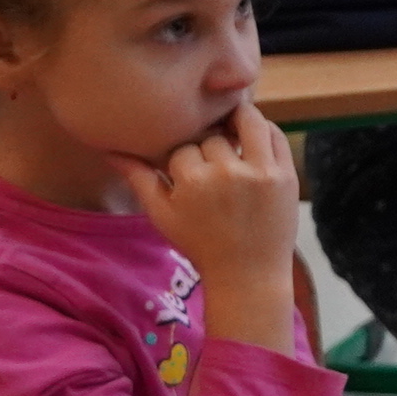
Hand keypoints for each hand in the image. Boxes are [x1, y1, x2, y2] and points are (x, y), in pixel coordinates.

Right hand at [107, 102, 302, 341]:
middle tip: (212, 159)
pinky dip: (263, 128)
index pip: (182, 147)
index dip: (182, 156)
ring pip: (246, 122)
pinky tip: (253, 136)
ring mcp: (261, 172)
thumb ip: (138, 179)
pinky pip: (275, 134)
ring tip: (231, 129)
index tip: (187, 171)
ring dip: (237, 122)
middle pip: (212, 136)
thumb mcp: (162, 215)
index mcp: (192, 181)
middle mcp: (226, 172)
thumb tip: (109, 150)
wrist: (248, 273)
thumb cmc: (200, 244)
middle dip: (209, 143)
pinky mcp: (286, 175)